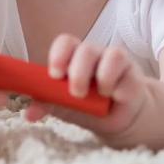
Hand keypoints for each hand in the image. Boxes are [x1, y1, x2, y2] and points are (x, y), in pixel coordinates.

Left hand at [25, 34, 151, 140]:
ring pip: (112, 55)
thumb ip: (50, 105)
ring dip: (103, 77)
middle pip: (86, 49)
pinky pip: (129, 73)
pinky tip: (115, 97)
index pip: (66, 43)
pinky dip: (119, 87)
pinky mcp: (134, 74)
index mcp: (73, 58)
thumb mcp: (68, 108)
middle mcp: (94, 55)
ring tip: (100, 95)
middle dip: (79, 72)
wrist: (121, 120)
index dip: (59, 55)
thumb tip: (29, 113)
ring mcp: (116, 62)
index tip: (54, 75)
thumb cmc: (90, 107)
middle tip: (76, 93)